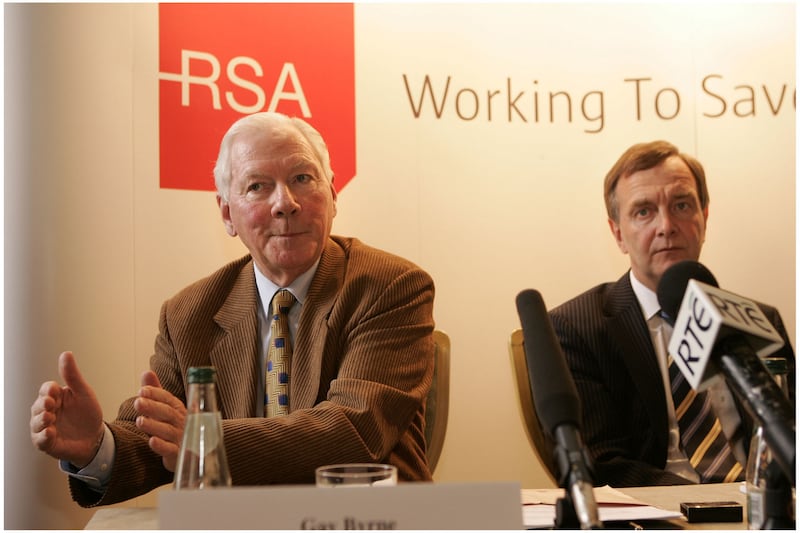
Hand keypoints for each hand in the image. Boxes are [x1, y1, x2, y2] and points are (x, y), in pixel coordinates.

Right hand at [30, 352, 104, 467]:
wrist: (96, 437)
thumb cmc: (87, 413)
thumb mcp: (83, 392)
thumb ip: (73, 375)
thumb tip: (66, 353)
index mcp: (55, 397)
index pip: (46, 390)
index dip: (48, 390)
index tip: (55, 390)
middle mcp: (46, 412)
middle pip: (38, 406)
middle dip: (42, 404)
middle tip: (50, 404)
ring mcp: (45, 428)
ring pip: (36, 423)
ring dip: (41, 420)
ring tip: (50, 418)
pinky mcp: (47, 443)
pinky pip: (40, 440)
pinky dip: (44, 437)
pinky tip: (50, 432)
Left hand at [133, 370, 186, 471]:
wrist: (192, 451)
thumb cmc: (174, 426)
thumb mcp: (165, 408)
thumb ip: (156, 392)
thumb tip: (147, 372)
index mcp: (178, 409)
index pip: (168, 399)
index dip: (156, 394)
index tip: (142, 390)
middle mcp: (181, 422)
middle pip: (167, 413)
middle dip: (153, 407)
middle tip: (138, 402)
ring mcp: (180, 438)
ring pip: (167, 431)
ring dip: (154, 425)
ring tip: (139, 421)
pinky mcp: (177, 454)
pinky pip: (171, 450)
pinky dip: (162, 446)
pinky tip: (151, 441)